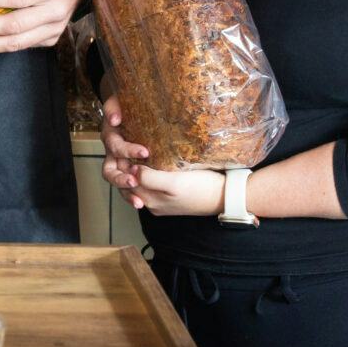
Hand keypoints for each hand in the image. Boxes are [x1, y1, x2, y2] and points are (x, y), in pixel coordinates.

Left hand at [100, 94, 225, 214]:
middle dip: (125, 165)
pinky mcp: (170, 196)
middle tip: (127, 144)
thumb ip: (150, 178)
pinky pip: (151, 184)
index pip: (125, 180)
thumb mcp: (174, 182)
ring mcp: (160, 201)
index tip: (123, 143)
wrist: (225, 196)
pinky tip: (150, 160)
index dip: (122, 162)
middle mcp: (151, 203)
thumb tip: (132, 170)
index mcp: (149, 200)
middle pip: (129, 183)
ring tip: (137, 151)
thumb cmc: (202, 188)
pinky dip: (146, 173)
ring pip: (139, 183)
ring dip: (135, 168)